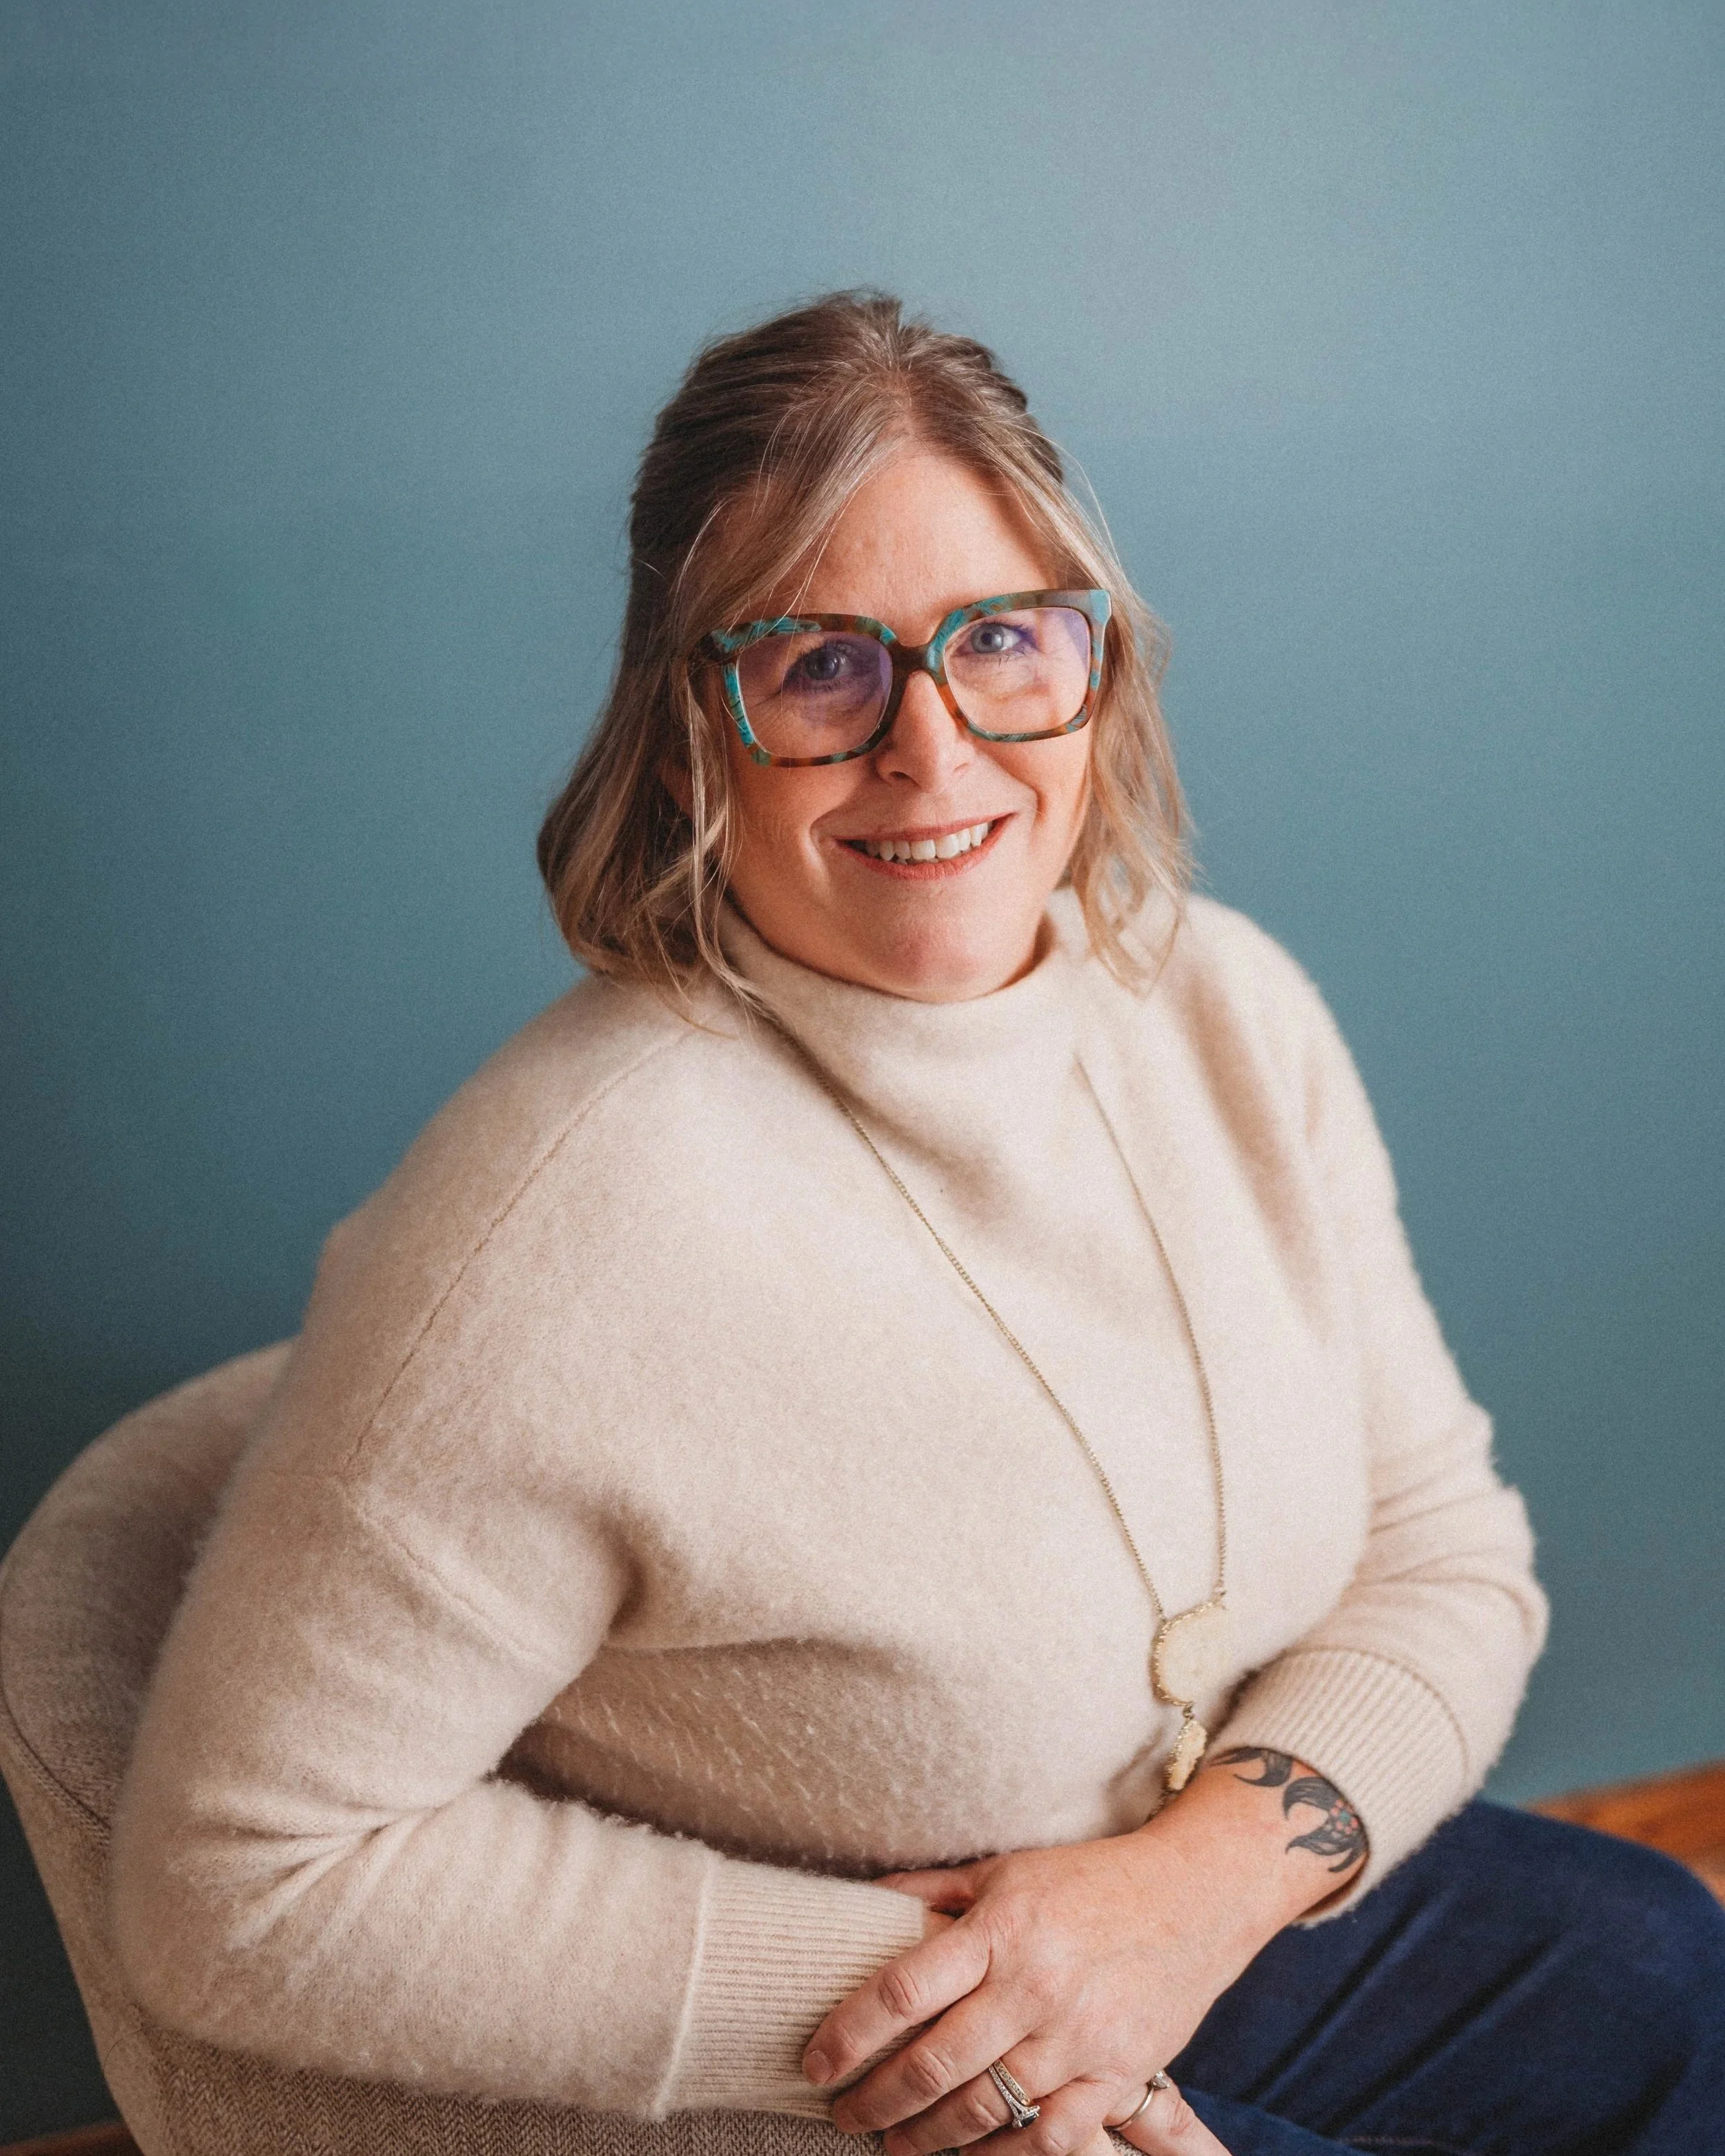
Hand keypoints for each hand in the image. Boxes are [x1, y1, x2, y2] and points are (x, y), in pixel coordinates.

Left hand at [806, 1749, 1362, 2155]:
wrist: (1194, 1893)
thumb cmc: (1089, 1878)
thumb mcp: (1005, 1869)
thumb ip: (933, 1891)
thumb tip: (862, 1904)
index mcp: (1000, 1927)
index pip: (902, 1990)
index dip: (849, 2034)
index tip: (815, 2062)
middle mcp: (1035, 1985)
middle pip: (934, 2063)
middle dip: (876, 2100)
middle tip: (843, 2113)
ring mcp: (1079, 2037)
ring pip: (985, 2110)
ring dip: (928, 2137)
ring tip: (892, 2142)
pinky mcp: (1118, 2074)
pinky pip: (1050, 2138)